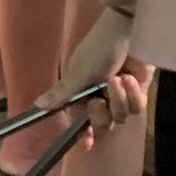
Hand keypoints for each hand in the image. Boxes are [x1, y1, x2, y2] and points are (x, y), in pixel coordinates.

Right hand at [40, 7, 149, 133]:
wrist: (130, 31)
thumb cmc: (99, 49)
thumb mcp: (78, 74)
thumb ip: (61, 95)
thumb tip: (37, 106)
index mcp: (82, 94)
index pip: (81, 119)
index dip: (85, 133)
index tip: (88, 144)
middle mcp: (100, 97)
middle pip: (102, 123)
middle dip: (101, 113)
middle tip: (99, 99)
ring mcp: (120, 95)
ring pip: (121, 116)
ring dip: (119, 98)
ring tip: (118, 78)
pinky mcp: (139, 91)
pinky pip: (137, 107)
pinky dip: (133, 94)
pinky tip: (130, 77)